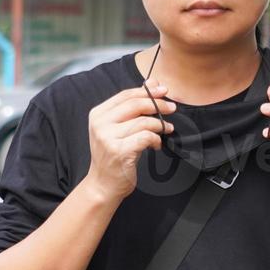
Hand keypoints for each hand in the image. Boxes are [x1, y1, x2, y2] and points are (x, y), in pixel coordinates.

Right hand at [84, 83, 175, 202]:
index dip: (147, 91)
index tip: (163, 91)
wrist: (102, 185)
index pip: (126, 95)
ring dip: (159, 125)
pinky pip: (146, 137)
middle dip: (157, 104)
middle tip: (172, 108)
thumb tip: (152, 84)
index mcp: (98, 114)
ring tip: (166, 130)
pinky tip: (156, 145)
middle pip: (135, 104)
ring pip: (143, 122)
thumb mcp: (117, 129)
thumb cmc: (113, 156)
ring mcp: (108, 138)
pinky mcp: (119, 151)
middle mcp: (100, 124)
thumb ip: (132, 107)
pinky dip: (156, 139)